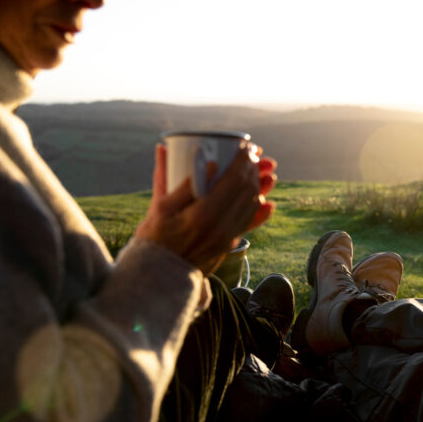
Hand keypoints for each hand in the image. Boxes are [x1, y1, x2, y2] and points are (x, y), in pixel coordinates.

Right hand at [135, 143, 276, 274]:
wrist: (160, 274)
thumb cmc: (155, 238)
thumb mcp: (158, 207)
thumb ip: (167, 178)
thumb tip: (168, 148)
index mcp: (203, 213)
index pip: (234, 180)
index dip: (243, 160)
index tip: (246, 146)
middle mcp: (221, 226)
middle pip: (247, 190)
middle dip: (254, 168)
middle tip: (254, 154)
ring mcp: (227, 237)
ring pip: (253, 205)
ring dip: (260, 185)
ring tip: (261, 170)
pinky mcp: (229, 244)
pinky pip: (250, 223)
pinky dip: (260, 210)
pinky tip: (267, 201)